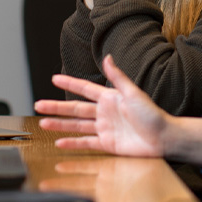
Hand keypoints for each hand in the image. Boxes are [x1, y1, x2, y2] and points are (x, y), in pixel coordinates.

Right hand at [36, 55, 201, 162]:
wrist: (163, 137)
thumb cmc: (152, 114)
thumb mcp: (133, 93)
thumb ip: (118, 77)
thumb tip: (108, 57)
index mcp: (110, 98)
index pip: (84, 89)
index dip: (69, 83)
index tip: (54, 78)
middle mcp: (104, 113)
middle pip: (75, 108)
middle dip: (56, 106)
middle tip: (38, 104)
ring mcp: (105, 129)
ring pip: (76, 126)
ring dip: (60, 124)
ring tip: (43, 123)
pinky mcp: (107, 144)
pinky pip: (86, 143)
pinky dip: (72, 143)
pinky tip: (60, 143)